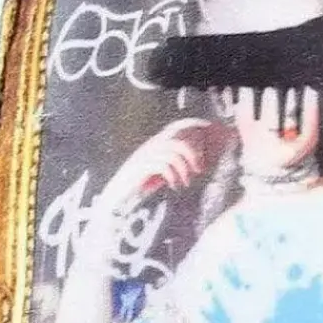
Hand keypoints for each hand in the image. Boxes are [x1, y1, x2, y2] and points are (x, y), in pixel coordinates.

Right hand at [97, 118, 217, 217]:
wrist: (116, 196)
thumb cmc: (139, 186)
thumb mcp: (159, 172)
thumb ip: (172, 164)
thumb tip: (196, 165)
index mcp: (154, 145)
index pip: (174, 128)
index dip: (190, 125)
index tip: (206, 128)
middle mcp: (150, 147)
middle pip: (177, 140)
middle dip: (193, 153)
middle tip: (200, 169)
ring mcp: (145, 157)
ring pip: (173, 154)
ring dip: (184, 169)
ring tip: (187, 182)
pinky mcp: (141, 168)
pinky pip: (163, 166)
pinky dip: (173, 177)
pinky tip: (174, 186)